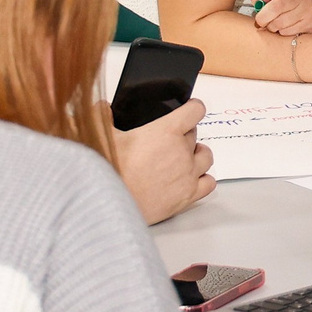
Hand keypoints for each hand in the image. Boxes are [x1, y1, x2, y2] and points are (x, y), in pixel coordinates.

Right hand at [114, 98, 214, 223]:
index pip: (195, 110)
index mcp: (167, 131)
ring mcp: (187, 174)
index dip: (192, 108)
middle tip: (168, 140)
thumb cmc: (110, 172)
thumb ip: (104, 116)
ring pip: (206, 157)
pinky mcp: (188, 196)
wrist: (110, 204)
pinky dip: (202, 179)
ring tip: (184, 157)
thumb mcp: (103, 135)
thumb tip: (103, 107)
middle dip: (184, 134)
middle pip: (195, 134)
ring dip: (197, 154)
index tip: (188, 109)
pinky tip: (190, 178)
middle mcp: (182, 151)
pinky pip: (209, 183)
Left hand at [246, 0, 311, 37]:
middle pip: (277, 5)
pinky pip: (287, 31)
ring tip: (274, 24)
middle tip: (260, 20)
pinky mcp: (309, 24)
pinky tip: (284, 29)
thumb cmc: (293, 8)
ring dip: (272, 26)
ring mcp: (307, 10)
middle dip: (263, 17)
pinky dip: (281, 33)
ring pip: (280, 22)